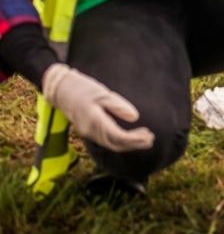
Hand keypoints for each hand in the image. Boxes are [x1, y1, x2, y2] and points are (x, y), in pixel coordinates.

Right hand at [40, 64, 154, 152]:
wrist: (61, 91)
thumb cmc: (83, 89)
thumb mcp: (103, 93)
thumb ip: (118, 106)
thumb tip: (135, 117)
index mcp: (95, 121)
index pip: (118, 136)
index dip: (134, 139)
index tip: (148, 135)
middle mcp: (91, 131)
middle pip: (115, 144)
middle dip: (134, 144)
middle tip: (151, 139)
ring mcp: (88, 132)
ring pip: (110, 144)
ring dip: (128, 143)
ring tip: (145, 137)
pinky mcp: (89, 130)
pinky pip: (106, 140)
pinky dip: (120, 140)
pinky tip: (130, 136)